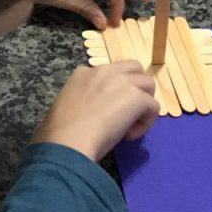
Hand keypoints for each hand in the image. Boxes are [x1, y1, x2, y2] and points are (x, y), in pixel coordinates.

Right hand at [31, 62, 158, 160]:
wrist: (67, 141)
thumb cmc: (57, 132)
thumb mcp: (62, 107)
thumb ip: (77, 103)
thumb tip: (82, 117)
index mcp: (83, 73)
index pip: (110, 73)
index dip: (113, 91)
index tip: (105, 111)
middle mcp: (104, 71)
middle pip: (133, 69)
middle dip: (136, 88)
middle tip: (127, 112)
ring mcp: (122, 82)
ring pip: (148, 84)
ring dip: (143, 104)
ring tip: (129, 126)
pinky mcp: (136, 97)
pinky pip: (153, 107)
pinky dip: (146, 123)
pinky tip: (129, 136)